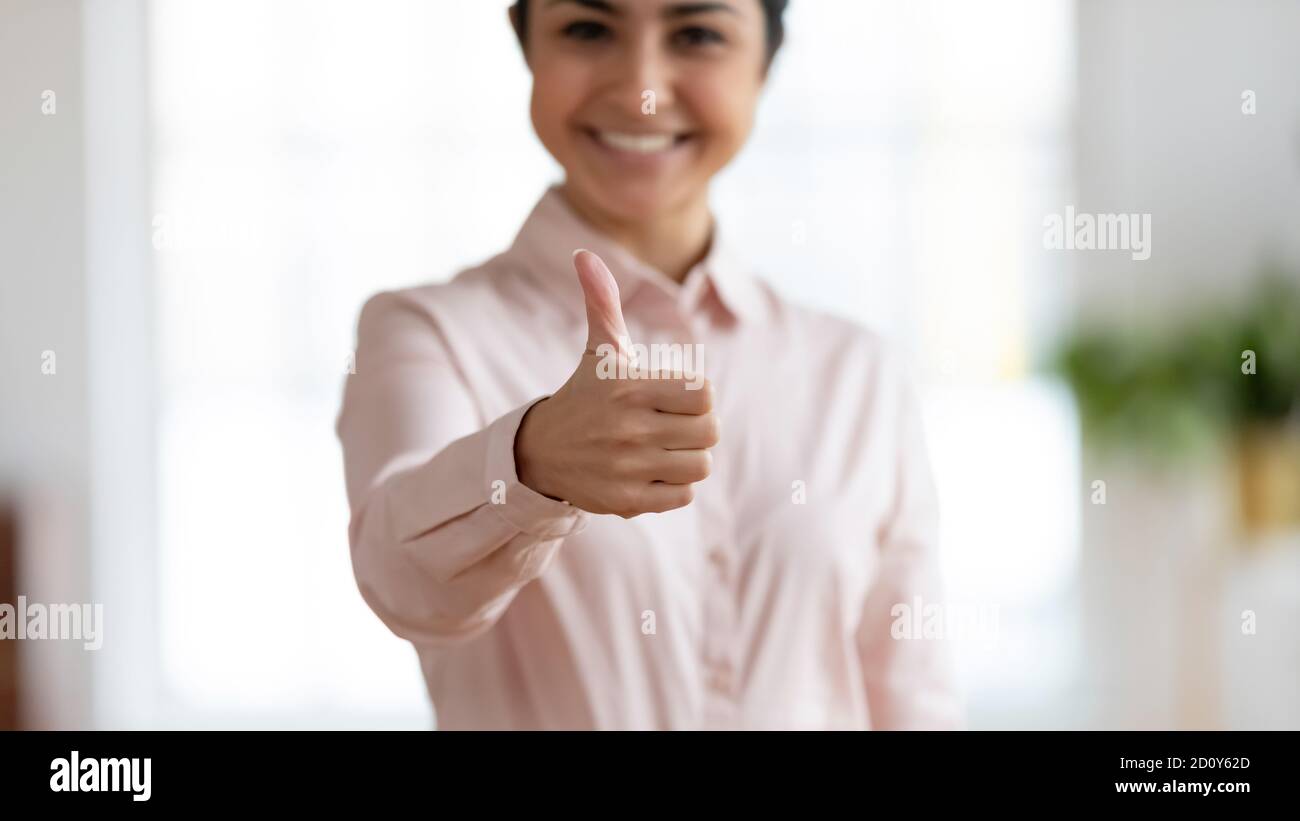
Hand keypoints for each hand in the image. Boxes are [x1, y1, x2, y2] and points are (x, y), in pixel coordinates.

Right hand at [514, 249, 718, 516]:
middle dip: (698, 429)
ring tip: (665, 449)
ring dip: (689, 458)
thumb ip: (601, 301)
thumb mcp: (597, 349)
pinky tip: (652, 472)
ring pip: (699, 466)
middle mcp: (628, 428)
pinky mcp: (626, 500)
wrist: (540, 452)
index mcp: (629, 387)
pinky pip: (682, 496)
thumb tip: (583, 254)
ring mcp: (627, 467)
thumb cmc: (585, 393)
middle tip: (675, 425)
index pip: (704, 395)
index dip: (697, 397)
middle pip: (709, 432)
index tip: (676, 397)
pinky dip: (674, 487)